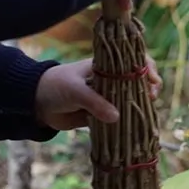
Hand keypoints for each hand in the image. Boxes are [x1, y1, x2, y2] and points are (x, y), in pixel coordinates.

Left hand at [35, 58, 161, 131]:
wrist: (36, 103)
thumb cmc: (55, 86)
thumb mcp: (75, 90)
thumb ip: (94, 102)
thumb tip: (115, 117)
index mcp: (105, 65)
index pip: (132, 60)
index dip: (146, 67)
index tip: (152, 80)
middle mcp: (110, 79)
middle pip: (136, 81)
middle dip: (148, 88)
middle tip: (152, 98)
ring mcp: (106, 96)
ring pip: (130, 100)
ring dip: (139, 107)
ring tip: (146, 115)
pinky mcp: (101, 113)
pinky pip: (119, 118)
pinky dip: (127, 123)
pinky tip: (136, 129)